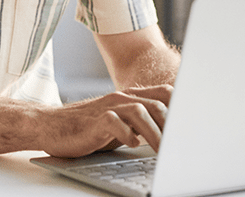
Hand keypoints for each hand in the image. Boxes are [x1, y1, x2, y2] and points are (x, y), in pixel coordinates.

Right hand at [37, 85, 171, 157]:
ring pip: (140, 112)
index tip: (195, 125)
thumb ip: (141, 123)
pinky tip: (132, 144)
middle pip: (158, 104)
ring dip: (155, 133)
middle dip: (173, 126)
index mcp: (130, 97)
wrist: (50, 125)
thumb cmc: (87, 128)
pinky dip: (127, 133)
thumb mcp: (119, 123)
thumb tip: (170, 135)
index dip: (182, 107)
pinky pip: (114, 122)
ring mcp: (107, 108)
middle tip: (182, 145)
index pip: (165, 93)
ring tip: (163, 150)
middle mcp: (121, 99)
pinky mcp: (94, 121)